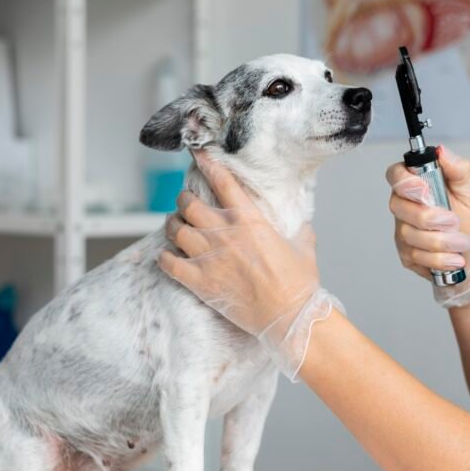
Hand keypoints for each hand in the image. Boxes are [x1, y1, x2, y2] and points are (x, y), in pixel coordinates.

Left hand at [159, 151, 340, 379]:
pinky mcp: (200, 282)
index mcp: (250, 220)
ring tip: (175, 225)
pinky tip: (167, 256)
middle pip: (189, 204)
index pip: (222, 182)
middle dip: (184, 199)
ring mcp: (209, 258)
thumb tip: (303, 223)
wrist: (290, 316)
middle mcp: (225, 234)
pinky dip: (165, 257)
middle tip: (186, 202)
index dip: (207, 164)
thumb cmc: (299, 284)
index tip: (198, 155)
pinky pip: (169, 263)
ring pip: (175, 229)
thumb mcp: (304, 247)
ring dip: (172, 224)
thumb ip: (300, 229)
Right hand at [386, 145, 469, 307]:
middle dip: (429, 217)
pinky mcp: (407, 255)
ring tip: (463, 243)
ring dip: (441, 241)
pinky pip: (416, 256)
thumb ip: (458, 169)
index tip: (424, 191)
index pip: (395, 175)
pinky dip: (439, 258)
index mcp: (418, 186)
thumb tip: (442, 151)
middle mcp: (406, 207)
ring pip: (409, 234)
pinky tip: (454, 259)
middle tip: (454, 222)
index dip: (404, 182)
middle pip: (399, 207)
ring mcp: (404, 232)